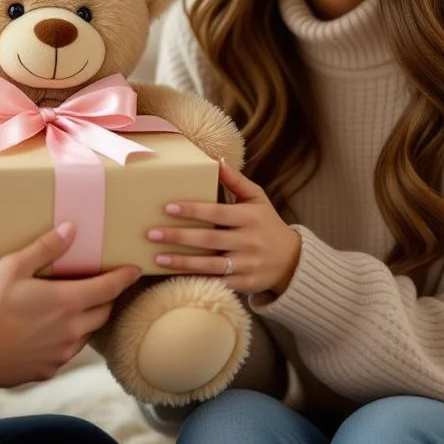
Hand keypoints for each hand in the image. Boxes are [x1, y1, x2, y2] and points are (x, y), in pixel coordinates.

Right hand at [0, 223, 141, 388]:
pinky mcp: (50, 369)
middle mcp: (72, 329)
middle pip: (104, 311)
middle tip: (103, 286)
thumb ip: (44, 249)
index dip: (125, 277)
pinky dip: (67, 338)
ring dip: (87, 319)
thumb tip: (70, 229)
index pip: (109, 288)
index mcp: (67, 302)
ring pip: (87, 333)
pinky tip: (50, 331)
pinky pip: (68, 351)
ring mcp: (63, 352)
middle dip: (107, 297)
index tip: (135, 270)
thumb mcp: (13, 268)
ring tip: (74, 307)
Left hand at [148, 161, 301, 295]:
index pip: (217, 212)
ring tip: (157, 258)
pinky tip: (176, 277)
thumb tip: (216, 159)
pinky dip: (198, 280)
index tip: (168, 208)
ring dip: (182, 262)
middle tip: (151, 234)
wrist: (292, 260)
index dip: (193, 210)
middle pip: (209, 239)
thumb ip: (236, 181)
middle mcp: (249, 241)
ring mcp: (248, 264)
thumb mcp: (257, 199)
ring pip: (210, 264)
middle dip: (179, 237)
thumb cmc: (267, 224)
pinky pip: (218, 283)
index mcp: (250, 217)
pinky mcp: (245, 283)